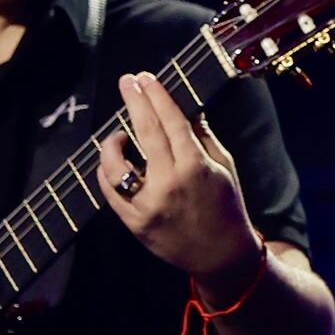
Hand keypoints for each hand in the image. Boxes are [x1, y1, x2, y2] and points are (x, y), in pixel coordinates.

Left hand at [99, 72, 261, 290]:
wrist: (221, 255)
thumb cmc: (227, 207)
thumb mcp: (223, 167)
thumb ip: (203, 136)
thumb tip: (187, 107)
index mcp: (196, 167)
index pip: (171, 121)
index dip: (157, 96)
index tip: (146, 78)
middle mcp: (169, 184)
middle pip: (144, 132)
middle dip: (134, 101)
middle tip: (127, 81)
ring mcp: (148, 205)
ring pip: (115, 164)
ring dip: (112, 142)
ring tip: (118, 135)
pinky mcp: (134, 222)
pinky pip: (110, 191)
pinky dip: (107, 171)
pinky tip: (113, 161)